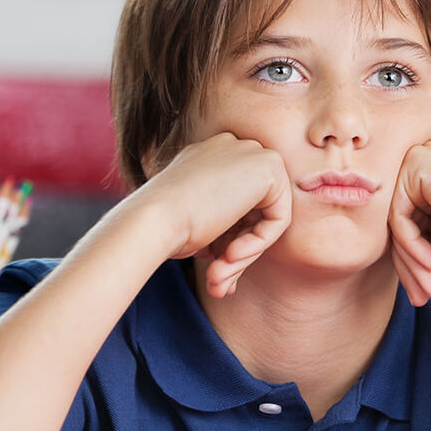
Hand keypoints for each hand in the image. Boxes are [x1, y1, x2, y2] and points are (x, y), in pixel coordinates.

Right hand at [134, 132, 292, 297]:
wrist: (152, 220)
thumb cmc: (164, 228)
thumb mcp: (197, 224)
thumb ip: (223, 227)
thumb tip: (238, 253)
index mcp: (210, 155)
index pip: (236, 204)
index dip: (227, 241)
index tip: (212, 269)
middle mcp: (231, 147)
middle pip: (254, 211)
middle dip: (238, 251)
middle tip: (218, 283)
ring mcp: (251, 152)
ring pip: (265, 217)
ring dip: (244, 255)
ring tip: (219, 280)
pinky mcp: (269, 167)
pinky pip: (278, 218)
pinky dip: (257, 245)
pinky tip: (230, 257)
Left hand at [388, 140, 430, 305]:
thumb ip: (413, 231)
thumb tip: (382, 246)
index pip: (407, 214)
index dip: (411, 255)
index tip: (422, 289)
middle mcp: (428, 154)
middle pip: (397, 216)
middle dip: (407, 261)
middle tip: (421, 296)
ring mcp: (423, 156)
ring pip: (394, 219)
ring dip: (409, 260)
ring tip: (428, 289)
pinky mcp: (418, 165)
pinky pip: (397, 216)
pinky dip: (411, 245)